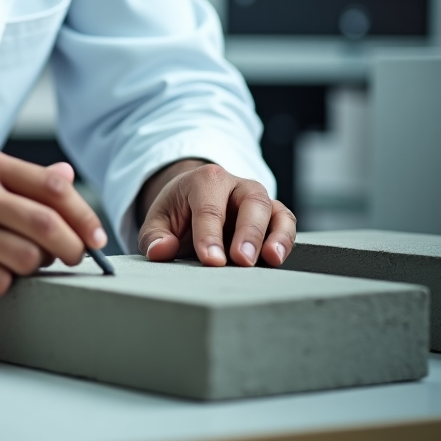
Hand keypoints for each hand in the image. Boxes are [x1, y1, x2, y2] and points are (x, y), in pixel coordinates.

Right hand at [0, 150, 105, 297]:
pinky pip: (0, 284)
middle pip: (48, 225)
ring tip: (17, 263)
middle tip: (74, 258)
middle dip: (72, 248)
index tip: (95, 236)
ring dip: (34, 269)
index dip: (83, 215)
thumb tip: (67, 178)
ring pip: (28, 259)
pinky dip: (3, 284)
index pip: (53, 188)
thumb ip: (19, 179)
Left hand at [137, 162, 295, 266]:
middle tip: (241, 260)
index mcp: (204, 180)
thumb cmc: (178, 210)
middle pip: (249, 202)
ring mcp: (256, 198)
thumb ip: (154, 236)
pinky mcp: (271, 213)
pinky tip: (277, 257)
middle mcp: (235, 185)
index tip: (210, 259)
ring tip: (269, 259)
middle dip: (247, 232)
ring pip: (272, 209)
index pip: (209, 207)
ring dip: (273, 235)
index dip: (209, 234)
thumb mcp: (158, 219)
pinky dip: (285, 238)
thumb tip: (161, 251)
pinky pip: (285, 221)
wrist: (194, 198)